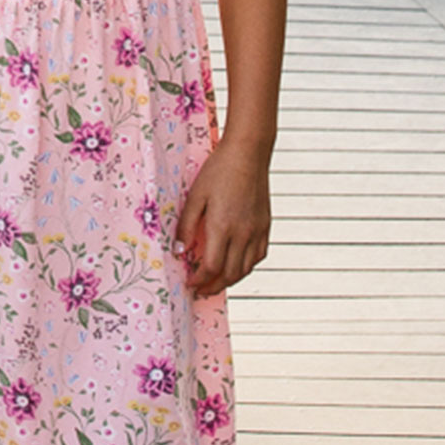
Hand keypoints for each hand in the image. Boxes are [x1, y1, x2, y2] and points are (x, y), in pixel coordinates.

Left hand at [176, 141, 272, 296]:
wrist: (248, 153)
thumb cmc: (218, 171)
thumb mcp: (195, 195)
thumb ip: (187, 225)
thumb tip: (179, 250)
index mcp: (222, 227)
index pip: (211, 267)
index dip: (199, 280)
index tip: (189, 283)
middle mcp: (243, 234)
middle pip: (229, 274)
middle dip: (213, 287)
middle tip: (200, 290)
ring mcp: (257, 231)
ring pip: (246, 269)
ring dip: (230, 280)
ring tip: (216, 282)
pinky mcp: (265, 226)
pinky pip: (258, 255)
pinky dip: (246, 266)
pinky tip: (236, 264)